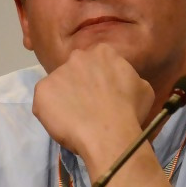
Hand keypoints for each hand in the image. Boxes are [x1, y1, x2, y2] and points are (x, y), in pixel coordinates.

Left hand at [32, 43, 154, 159]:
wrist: (109, 134)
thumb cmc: (130, 112)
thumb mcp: (143, 88)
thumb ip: (128, 77)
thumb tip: (122, 82)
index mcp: (103, 51)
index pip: (97, 61)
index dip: (99, 78)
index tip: (102, 93)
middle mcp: (77, 56)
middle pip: (76, 69)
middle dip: (80, 83)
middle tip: (88, 105)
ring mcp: (57, 72)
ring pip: (59, 85)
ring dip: (65, 97)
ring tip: (76, 118)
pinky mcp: (42, 90)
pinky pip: (45, 100)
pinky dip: (51, 111)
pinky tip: (65, 123)